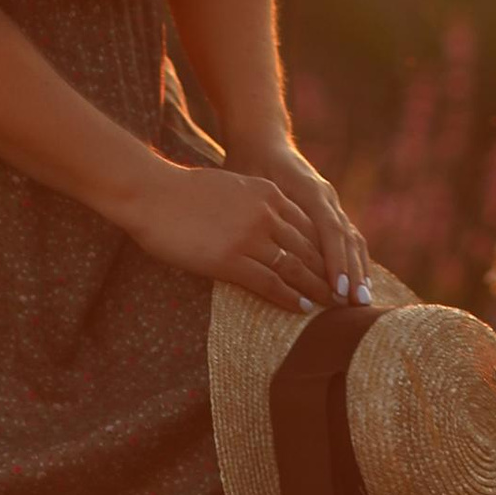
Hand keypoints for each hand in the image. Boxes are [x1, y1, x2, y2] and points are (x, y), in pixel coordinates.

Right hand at [121, 158, 340, 315]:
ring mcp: (249, 237)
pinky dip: (290, 297)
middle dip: (328, 272)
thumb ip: (253, 202)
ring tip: (330, 305)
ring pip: (295, 267)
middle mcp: (265, 213)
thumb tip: (264, 221)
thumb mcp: (230, 186)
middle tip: (344, 293)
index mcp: (267, 193)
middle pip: (308, 247)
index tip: (336, 266)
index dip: (325, 249)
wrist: (152, 194)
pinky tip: (302, 308)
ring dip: (316, 288)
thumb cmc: (183, 192)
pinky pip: (269, 282)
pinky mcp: (231, 259)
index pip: (308, 225)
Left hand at [242, 135, 375, 309]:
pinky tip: (358, 284)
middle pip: (347, 238)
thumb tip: (263, 241)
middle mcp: (326, 196)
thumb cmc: (250, 162)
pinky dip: (356, 261)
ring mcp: (331, 203)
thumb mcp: (252, 182)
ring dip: (358, 270)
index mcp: (309, 189)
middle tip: (357, 304)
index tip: (338, 288)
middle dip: (353, 272)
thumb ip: (262, 209)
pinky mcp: (329, 210)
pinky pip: (349, 238)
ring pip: (352, 239)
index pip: (330, 229)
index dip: (335, 260)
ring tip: (362, 302)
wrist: (261, 139)